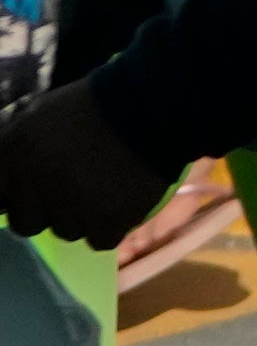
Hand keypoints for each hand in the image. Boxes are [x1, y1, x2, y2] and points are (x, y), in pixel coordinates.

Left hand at [0, 84, 186, 250]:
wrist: (153, 109)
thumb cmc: (93, 106)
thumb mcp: (40, 115)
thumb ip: (14, 147)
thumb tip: (4, 178)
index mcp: (13, 154)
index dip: (14, 196)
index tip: (30, 193)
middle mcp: (34, 185)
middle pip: (26, 224)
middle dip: (45, 211)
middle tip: (70, 192)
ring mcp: (71, 206)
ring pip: (66, 232)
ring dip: (81, 218)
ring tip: (103, 191)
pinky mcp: (107, 222)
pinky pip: (99, 240)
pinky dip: (110, 226)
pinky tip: (120, 201)